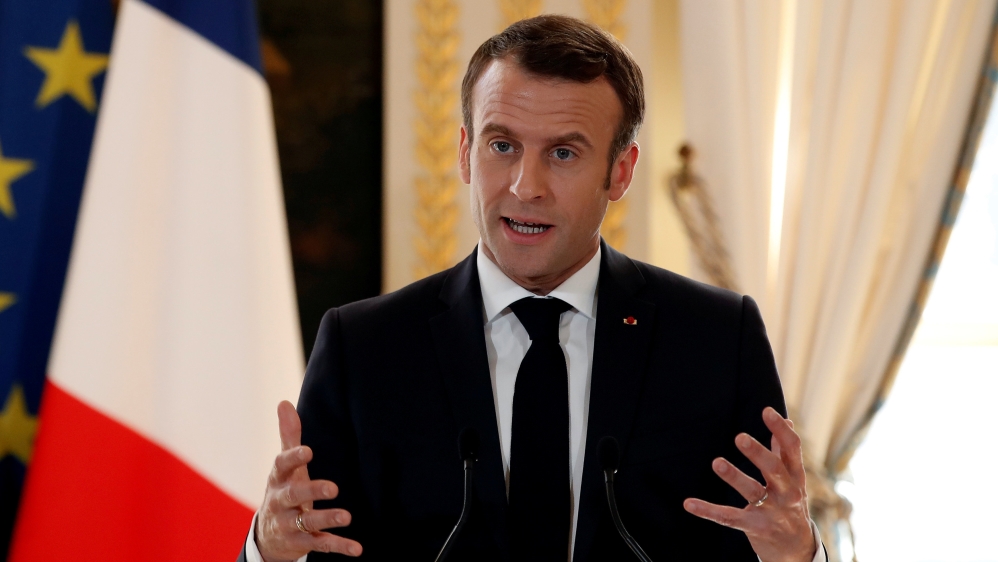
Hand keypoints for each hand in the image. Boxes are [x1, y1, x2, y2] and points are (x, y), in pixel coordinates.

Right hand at [256, 401, 362, 560]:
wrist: (268, 537)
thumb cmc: (284, 490)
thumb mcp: (285, 467)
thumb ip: (289, 437)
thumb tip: (284, 402)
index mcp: (278, 480)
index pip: (281, 467)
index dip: (293, 459)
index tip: (308, 450)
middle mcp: (281, 503)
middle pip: (294, 496)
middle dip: (311, 492)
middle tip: (333, 488)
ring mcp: (290, 525)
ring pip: (307, 523)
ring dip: (327, 519)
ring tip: (347, 516)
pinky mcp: (302, 543)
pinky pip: (321, 546)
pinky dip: (339, 547)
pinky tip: (357, 549)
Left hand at [683, 407, 814, 561]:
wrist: (798, 551)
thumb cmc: (792, 506)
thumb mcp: (794, 479)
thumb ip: (785, 452)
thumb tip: (785, 421)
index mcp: (795, 477)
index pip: (792, 450)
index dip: (781, 430)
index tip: (767, 411)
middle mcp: (788, 493)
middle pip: (775, 470)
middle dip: (758, 454)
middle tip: (740, 438)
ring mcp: (772, 511)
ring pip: (753, 492)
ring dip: (734, 477)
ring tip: (717, 463)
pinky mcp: (756, 528)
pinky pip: (729, 518)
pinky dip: (708, 510)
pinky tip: (689, 503)